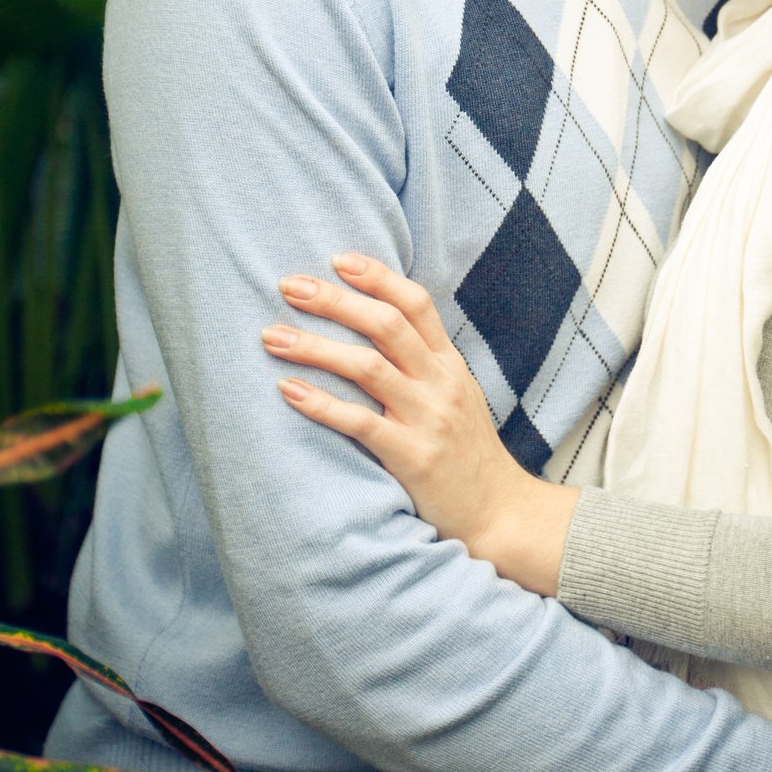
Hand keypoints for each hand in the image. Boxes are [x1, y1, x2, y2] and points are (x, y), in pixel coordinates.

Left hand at [262, 256, 577, 592]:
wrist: (499, 512)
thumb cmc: (467, 454)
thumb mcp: (458, 396)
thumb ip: (424, 363)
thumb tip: (375, 328)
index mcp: (450, 364)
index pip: (416, 303)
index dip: (377, 276)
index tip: (337, 259)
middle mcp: (440, 383)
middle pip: (386, 324)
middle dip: (334, 300)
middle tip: (288, 285)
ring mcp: (428, 419)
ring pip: (367, 367)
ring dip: (315, 347)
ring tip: (272, 335)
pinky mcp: (412, 457)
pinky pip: (360, 422)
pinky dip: (321, 404)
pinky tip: (290, 390)